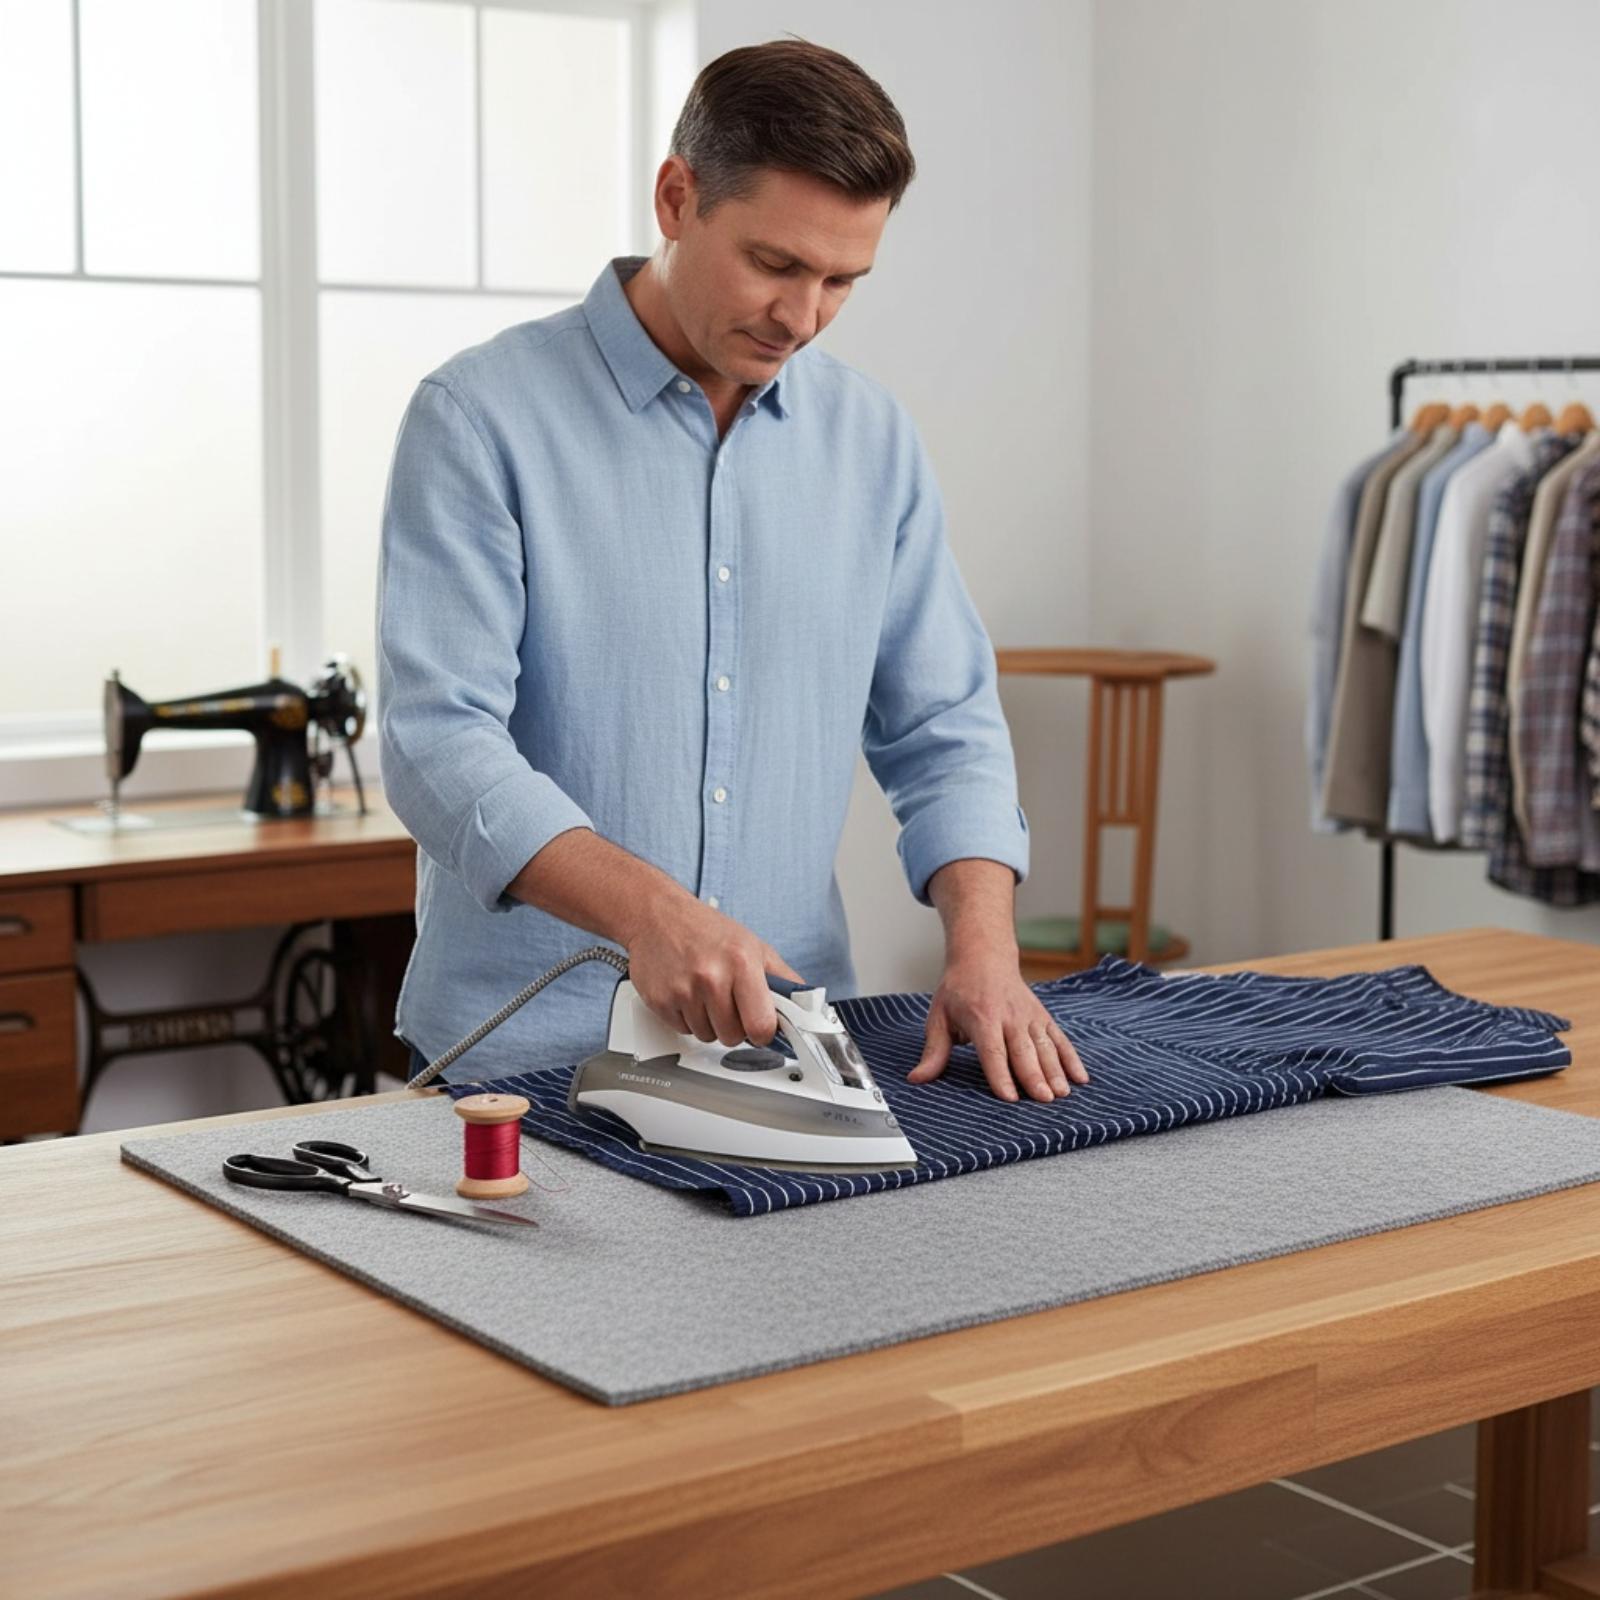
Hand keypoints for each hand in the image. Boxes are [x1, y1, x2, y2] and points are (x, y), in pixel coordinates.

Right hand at [623, 888, 803, 1048]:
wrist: (657, 915)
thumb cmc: (707, 930)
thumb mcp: (754, 946)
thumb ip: (783, 979)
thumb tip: (809, 1007)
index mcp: (741, 962)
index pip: (761, 1026)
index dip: (763, 1031)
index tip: (760, 1026)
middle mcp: (711, 977)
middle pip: (733, 1037)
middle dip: (735, 1026)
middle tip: (729, 1001)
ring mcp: (683, 990)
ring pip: (707, 1036)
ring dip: (710, 1023)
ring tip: (706, 994)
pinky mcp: (660, 1001)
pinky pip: (683, 1031)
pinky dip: (688, 1019)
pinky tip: (687, 994)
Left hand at [907, 952, 1087, 1102]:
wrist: (984, 956)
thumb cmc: (959, 990)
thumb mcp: (939, 1016)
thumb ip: (934, 1051)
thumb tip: (917, 1079)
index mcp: (982, 1017)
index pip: (992, 1051)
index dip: (1000, 1074)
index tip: (1009, 1097)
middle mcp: (1009, 1016)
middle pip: (1023, 1051)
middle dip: (1034, 1076)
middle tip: (1044, 1100)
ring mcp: (1029, 1016)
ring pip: (1045, 1046)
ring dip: (1055, 1070)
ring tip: (1061, 1094)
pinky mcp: (1042, 1016)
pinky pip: (1060, 1039)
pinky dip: (1072, 1058)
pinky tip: (1080, 1078)